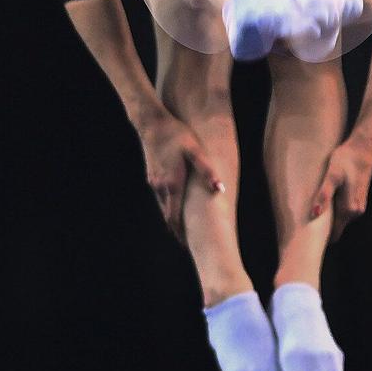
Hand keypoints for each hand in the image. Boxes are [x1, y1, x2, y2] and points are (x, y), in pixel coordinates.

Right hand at [137, 110, 222, 242]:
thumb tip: (220, 189)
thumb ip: (207, 171)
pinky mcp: (151, 176)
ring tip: (183, 229)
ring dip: (172, 218)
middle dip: (177, 230)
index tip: (188, 246)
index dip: (180, 233)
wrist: (152, 124)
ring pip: (163, 206)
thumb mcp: (195, 151)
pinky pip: (160, 196)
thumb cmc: (177, 135)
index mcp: (173, 185)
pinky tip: (174, 205)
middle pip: (168, 216)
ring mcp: (154, 182)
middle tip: (187, 243)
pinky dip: (167, 206)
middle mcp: (160, 188)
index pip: (175, 217)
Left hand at [310, 133, 371, 244]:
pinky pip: (343, 212)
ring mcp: (358, 206)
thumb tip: (314, 214)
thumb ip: (324, 195)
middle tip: (303, 226)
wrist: (364, 147)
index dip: (321, 238)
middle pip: (336, 229)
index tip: (306, 238)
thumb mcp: (332, 175)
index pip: (334, 235)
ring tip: (310, 213)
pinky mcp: (358, 199)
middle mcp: (356, 212)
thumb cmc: (346, 159)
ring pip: (340, 220)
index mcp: (349, 209)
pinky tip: (323, 202)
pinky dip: (333, 211)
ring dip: (328, 218)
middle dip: (323, 229)